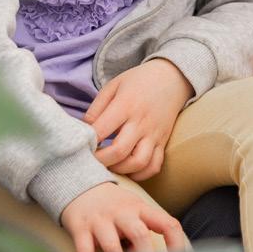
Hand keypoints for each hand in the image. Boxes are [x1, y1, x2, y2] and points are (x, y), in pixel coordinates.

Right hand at [60, 181, 187, 251]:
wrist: (81, 186)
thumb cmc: (116, 207)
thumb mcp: (135, 211)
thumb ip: (145, 233)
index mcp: (141, 208)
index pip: (167, 224)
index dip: (177, 245)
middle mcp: (122, 212)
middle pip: (140, 235)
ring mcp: (100, 220)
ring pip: (111, 246)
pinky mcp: (80, 228)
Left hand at [84, 58, 193, 179]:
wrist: (172, 77)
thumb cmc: (138, 81)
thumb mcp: (113, 85)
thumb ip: (96, 108)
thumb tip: (83, 132)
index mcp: (126, 104)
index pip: (102, 130)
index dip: (87, 142)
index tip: (81, 145)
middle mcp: (141, 121)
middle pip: (119, 151)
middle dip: (100, 161)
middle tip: (91, 161)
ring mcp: (154, 133)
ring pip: (139, 162)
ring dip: (120, 169)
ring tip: (110, 165)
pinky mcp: (163, 141)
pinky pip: (155, 166)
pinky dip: (140, 174)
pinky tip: (128, 169)